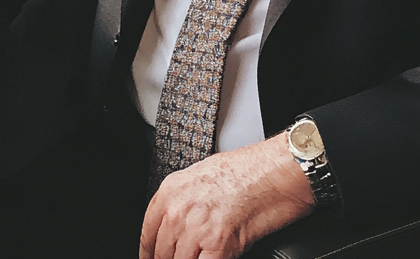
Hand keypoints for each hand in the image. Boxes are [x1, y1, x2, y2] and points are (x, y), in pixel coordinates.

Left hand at [140, 132, 314, 258]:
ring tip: (202, 254)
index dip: (149, 253)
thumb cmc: (245, 170)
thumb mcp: (202, 175)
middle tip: (183, 257)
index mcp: (171, 190)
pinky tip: (216, 257)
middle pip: (162, 254)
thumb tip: (177, 225)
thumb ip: (183, 201)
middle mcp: (178, 210)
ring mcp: (195, 230)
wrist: (272, 172)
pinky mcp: (216, 246)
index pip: (147, 233)